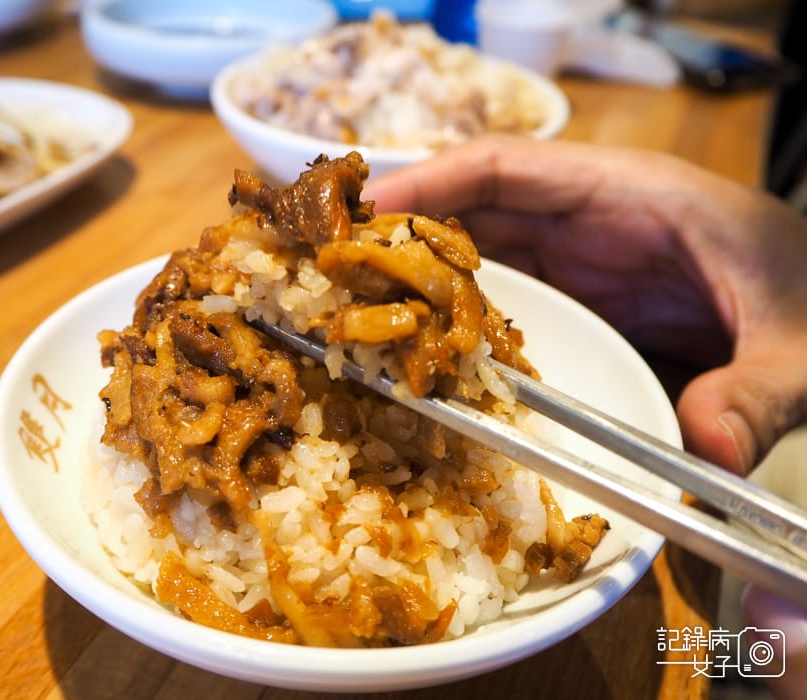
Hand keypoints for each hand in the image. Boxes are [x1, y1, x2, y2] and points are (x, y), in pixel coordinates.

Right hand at [363, 134, 806, 476]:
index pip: (510, 168)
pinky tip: (419, 348)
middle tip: (331, 269)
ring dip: (416, 278)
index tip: (365, 213)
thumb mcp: (801, 346)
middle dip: (399, 234)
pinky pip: (500, 301)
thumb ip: (756, 390)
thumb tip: (705, 450)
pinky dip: (453, 317)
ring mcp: (579, 265)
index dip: (431, 183)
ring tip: (353, 308)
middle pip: (473, 211)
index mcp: (632, 195)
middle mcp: (590, 222)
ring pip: (477, 256)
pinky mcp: (577, 305)